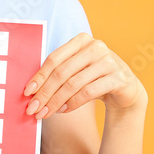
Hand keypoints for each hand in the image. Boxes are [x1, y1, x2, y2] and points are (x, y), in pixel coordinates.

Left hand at [23, 33, 145, 118]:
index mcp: (81, 40)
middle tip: (33, 108)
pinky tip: (63, 110)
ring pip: (73, 84)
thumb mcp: (77, 70)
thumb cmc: (94, 79)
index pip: (54, 59)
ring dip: (56, 101)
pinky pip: (88, 92)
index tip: (27, 92)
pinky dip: (72, 103)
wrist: (126, 89)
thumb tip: (32, 91)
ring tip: (46, 113)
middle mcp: (96, 47)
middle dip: (45, 93)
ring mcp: (108, 61)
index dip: (39, 76)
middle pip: (62, 72)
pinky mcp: (117, 78)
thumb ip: (58, 73)